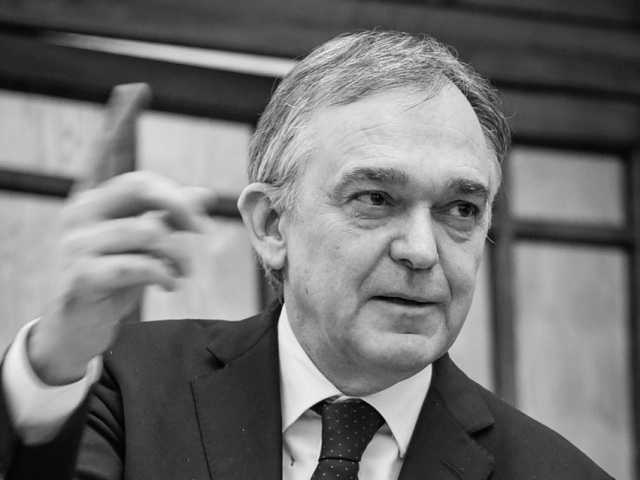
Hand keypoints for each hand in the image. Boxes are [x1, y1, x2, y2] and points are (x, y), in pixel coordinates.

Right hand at [27, 171, 212, 384]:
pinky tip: (169, 285)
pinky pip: (137, 266)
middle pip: (138, 189)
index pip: (139, 181)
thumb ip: (168, 218)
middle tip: (202, 231)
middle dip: (179, 207)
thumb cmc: (110, 284)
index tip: (200, 222)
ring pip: (147, 231)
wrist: (74, 331)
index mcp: (91, 204)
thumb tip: (206, 195)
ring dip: (176, 254)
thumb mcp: (141, 247)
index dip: (175, 196)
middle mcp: (78, 217)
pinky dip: (163, 274)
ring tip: (180, 272)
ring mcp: (76, 246)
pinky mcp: (81, 277)